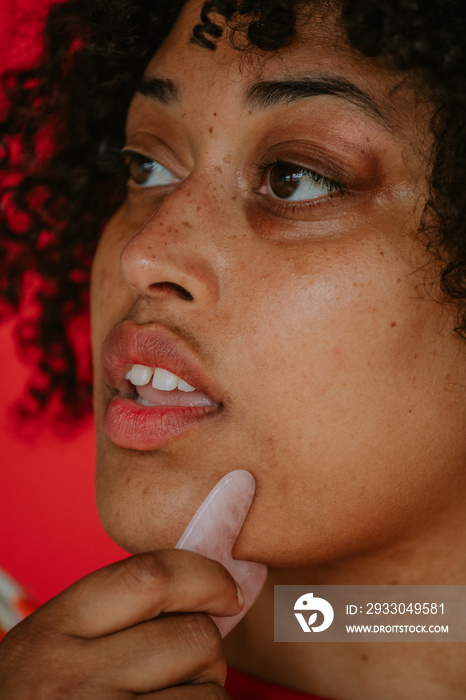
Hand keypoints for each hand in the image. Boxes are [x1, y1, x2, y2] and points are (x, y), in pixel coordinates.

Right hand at [0, 549, 242, 697]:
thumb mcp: (49, 648)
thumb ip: (107, 616)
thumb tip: (199, 591)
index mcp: (53, 629)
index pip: (149, 575)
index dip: (205, 576)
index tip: (227, 593)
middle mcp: (72, 677)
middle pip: (193, 635)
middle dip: (208, 649)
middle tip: (189, 668)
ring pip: (209, 692)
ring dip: (207, 695)